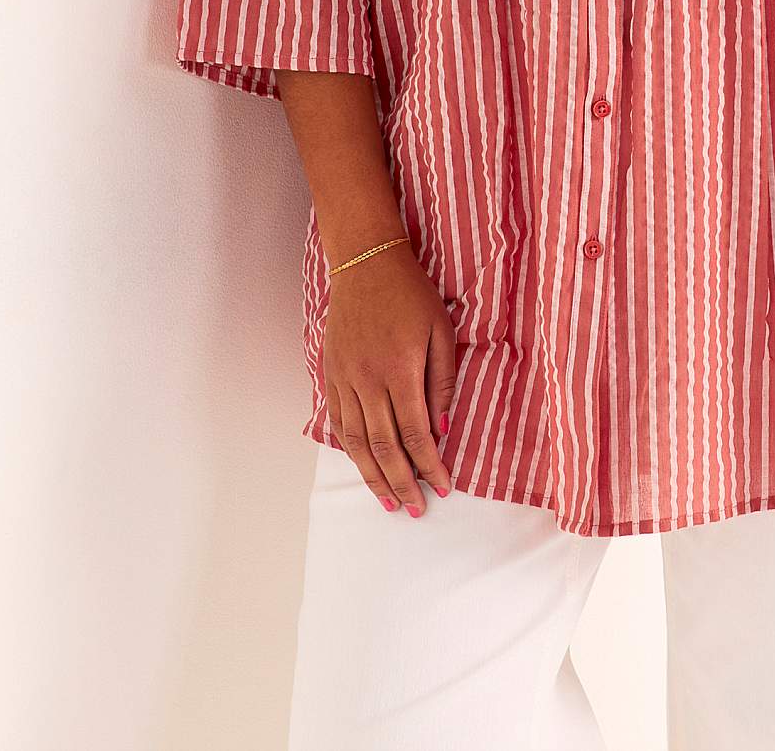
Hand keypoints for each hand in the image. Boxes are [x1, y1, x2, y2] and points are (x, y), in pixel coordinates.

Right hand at [322, 241, 456, 515]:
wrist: (365, 264)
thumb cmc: (411, 293)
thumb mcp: (441, 329)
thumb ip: (442, 381)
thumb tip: (441, 429)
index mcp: (400, 369)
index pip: (415, 433)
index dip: (430, 465)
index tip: (443, 487)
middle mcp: (368, 380)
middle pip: (384, 447)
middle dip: (402, 483)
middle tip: (417, 510)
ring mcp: (345, 379)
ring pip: (357, 442)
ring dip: (374, 477)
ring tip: (389, 503)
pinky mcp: (331, 375)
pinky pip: (339, 422)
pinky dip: (352, 450)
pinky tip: (364, 466)